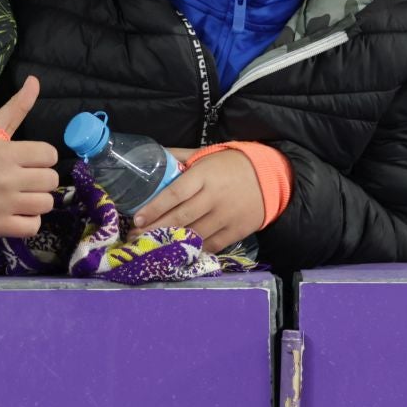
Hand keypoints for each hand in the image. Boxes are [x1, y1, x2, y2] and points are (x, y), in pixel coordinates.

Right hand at [0, 76, 57, 236]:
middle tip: (25, 179)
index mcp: (5, 152)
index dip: (43, 157)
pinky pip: (33, 227)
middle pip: (51, 180)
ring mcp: (4, 204)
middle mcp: (7, 178)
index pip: (50, 155)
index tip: (30, 160)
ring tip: (21, 196)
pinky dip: (29, 222)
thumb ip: (16, 108)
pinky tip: (17, 212)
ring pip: (46, 204)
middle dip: (41, 179)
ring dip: (36, 201)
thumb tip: (35, 80)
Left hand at [130, 150, 264, 253]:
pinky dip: (193, 249)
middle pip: (181, 217)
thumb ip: (180, 157)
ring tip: (151, 247)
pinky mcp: (237, 230)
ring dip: (170, 243)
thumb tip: (154, 155)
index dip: (154, 208)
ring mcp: (227, 216)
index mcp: (205, 175)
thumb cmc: (232, 164)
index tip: (137, 219)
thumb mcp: (206, 154)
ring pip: (194, 234)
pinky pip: (212, 245)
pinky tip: (178, 252)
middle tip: (135, 239)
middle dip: (155, 230)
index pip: (175, 194)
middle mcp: (215, 197)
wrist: (271, 177)